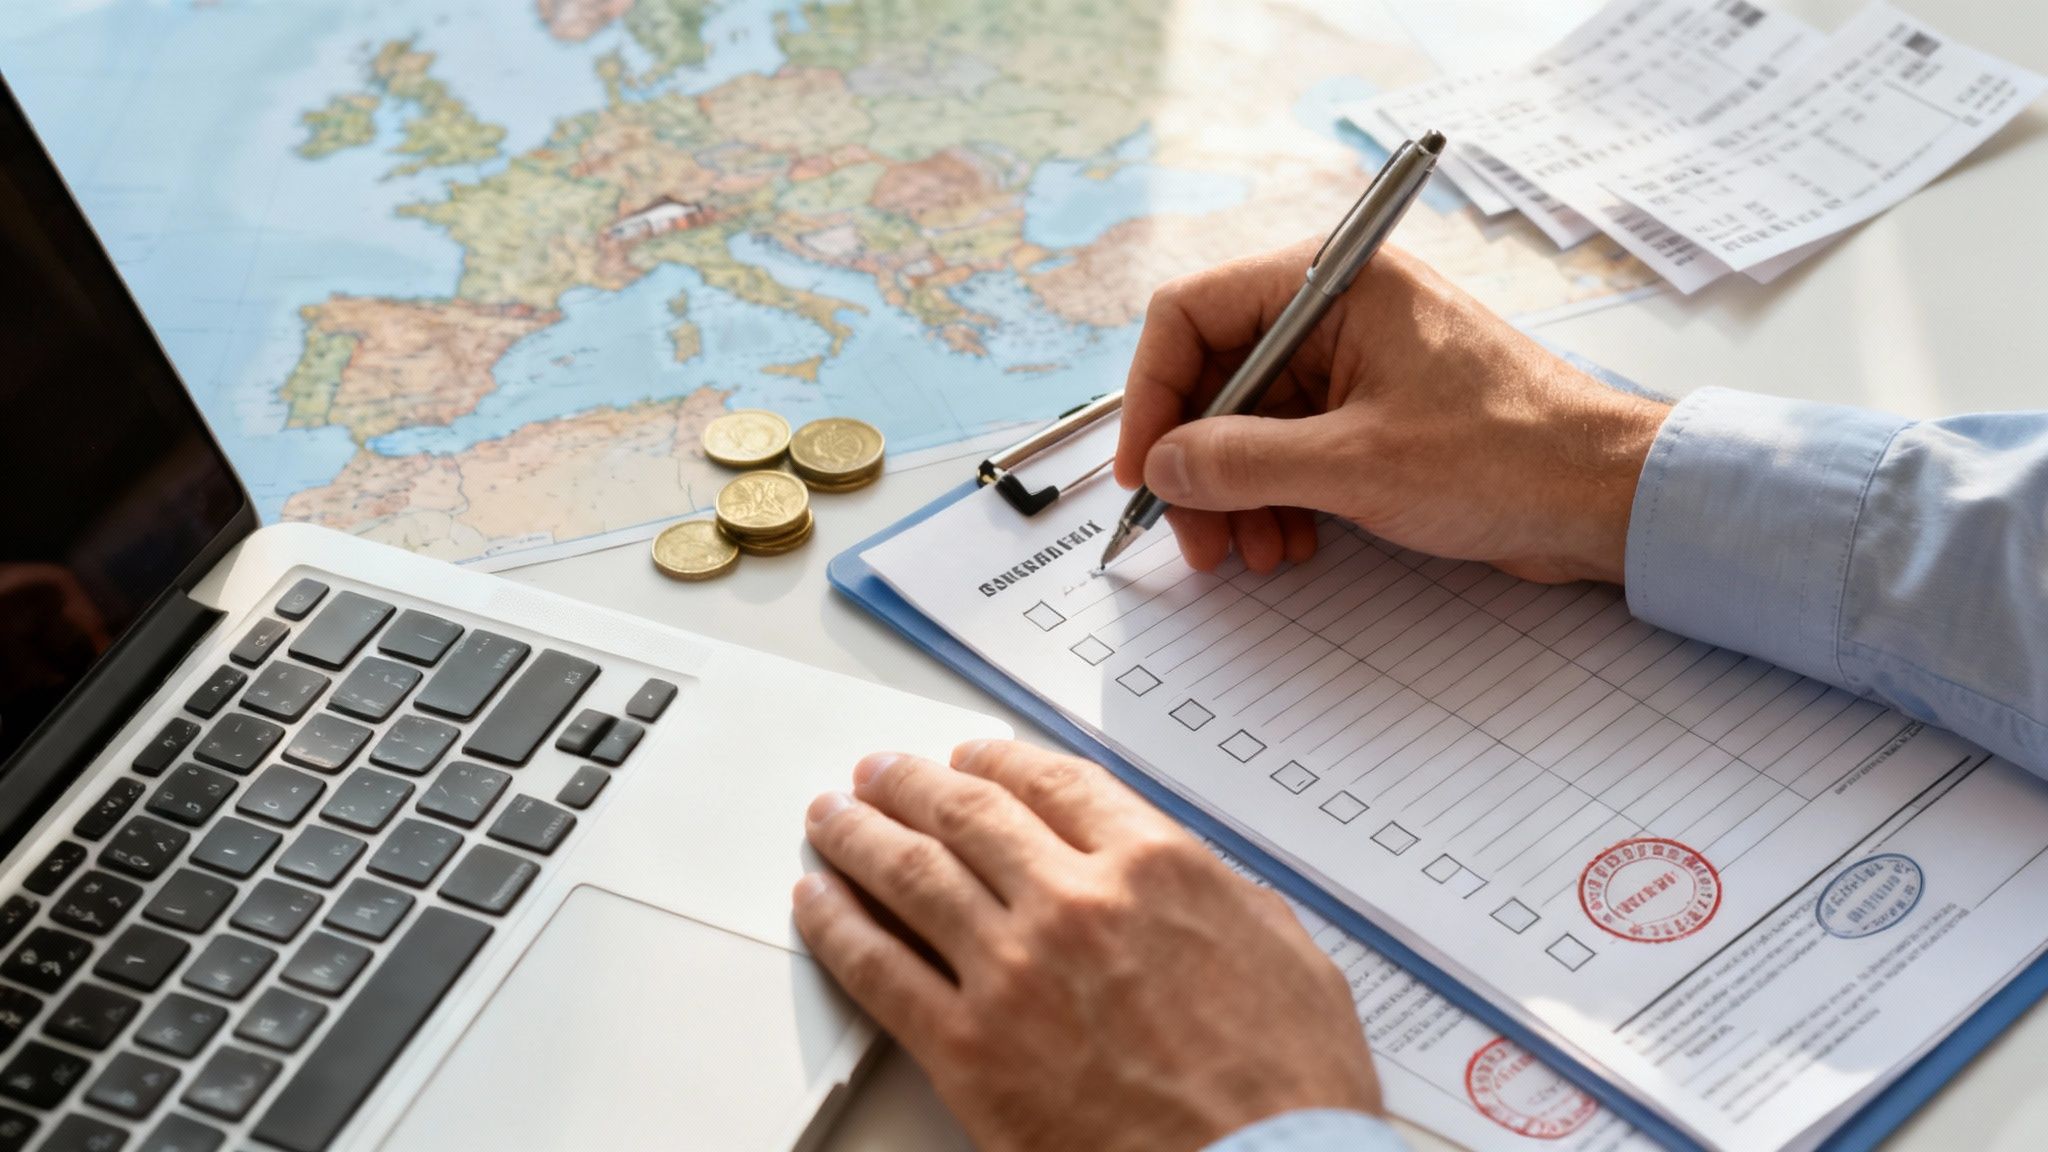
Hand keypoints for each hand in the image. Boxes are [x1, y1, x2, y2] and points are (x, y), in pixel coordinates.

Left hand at [793, 740, 1379, 1151]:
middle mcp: (1074, 900)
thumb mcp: (1287, 954)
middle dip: (911, 784)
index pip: (1052, 783)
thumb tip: (1184, 874)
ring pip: (911, 876)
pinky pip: (881, 972)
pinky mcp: (970, 1050)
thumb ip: (1219, 895)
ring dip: (860, 837)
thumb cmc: (1289, 1086)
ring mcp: (1013, 972)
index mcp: (1155, 866)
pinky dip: (839, 929)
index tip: (969, 756)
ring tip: (831, 820)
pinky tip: (817, 905)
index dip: (996, 761)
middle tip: (878, 773)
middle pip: (966, 814)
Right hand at [1115, 238, 1670, 583]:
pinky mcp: (1374, 413)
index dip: (1152, 394)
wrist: (1607, 498)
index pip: (1192, 313)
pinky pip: (1290, 448)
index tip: (1142, 470)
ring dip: (1233, 492)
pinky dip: (1274, 498)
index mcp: (1333, 282)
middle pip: (1215, 375)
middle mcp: (1337, 310)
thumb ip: (1240, 462)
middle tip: (1190, 535)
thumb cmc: (1507, 456)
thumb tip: (1162, 466)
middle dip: (1195, 462)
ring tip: (1248, 554)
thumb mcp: (1353, 465)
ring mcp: (1356, 363)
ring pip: (1247, 422)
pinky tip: (1287, 544)